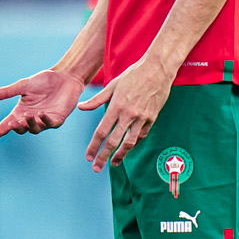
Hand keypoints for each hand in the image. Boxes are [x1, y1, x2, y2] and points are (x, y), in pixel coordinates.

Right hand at [0, 68, 86, 143]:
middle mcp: (31, 118)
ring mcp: (44, 120)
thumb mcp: (22, 85)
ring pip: (34, 129)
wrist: (64, 76)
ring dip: (30, 123)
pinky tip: (41, 114)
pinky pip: (49, 124)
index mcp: (20, 111)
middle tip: (11, 122)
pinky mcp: (57, 119)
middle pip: (20, 129)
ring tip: (28, 114)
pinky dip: (44, 121)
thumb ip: (5, 92)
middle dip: (15, 127)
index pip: (6, 125)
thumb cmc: (43, 81)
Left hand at [79, 56, 172, 170]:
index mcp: (116, 107)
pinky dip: (133, 143)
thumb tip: (81, 107)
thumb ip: (96, 100)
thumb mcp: (112, 85)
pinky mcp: (152, 118)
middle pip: (114, 142)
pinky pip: (141, 135)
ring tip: (113, 163)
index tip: (88, 157)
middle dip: (104, 157)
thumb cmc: (133, 75)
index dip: (94, 146)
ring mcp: (142, 118)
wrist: (158, 70)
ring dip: (120, 155)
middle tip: (96, 168)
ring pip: (129, 143)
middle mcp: (129, 115)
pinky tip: (127, 148)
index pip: (101, 132)